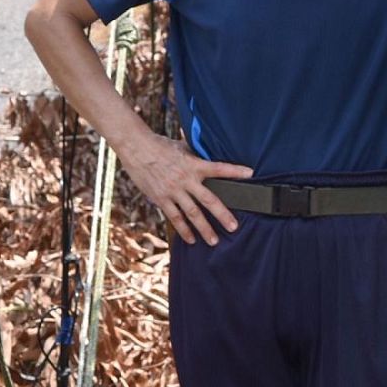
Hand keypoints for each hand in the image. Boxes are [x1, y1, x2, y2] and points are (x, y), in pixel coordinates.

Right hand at [118, 133, 253, 245]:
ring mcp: (173, 191)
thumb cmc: (159, 145)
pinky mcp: (161, 198)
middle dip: (222, 214)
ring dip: (203, 228)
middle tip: (233, 227)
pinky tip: (191, 239)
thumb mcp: (181, 146)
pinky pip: (174, 217)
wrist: (136, 148)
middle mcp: (185, 179)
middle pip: (208, 199)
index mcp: (193, 164)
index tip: (250, 173)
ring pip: (192, 213)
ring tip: (213, 241)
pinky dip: (183, 230)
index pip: (218, 168)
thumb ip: (195, 153)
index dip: (235, 171)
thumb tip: (206, 150)